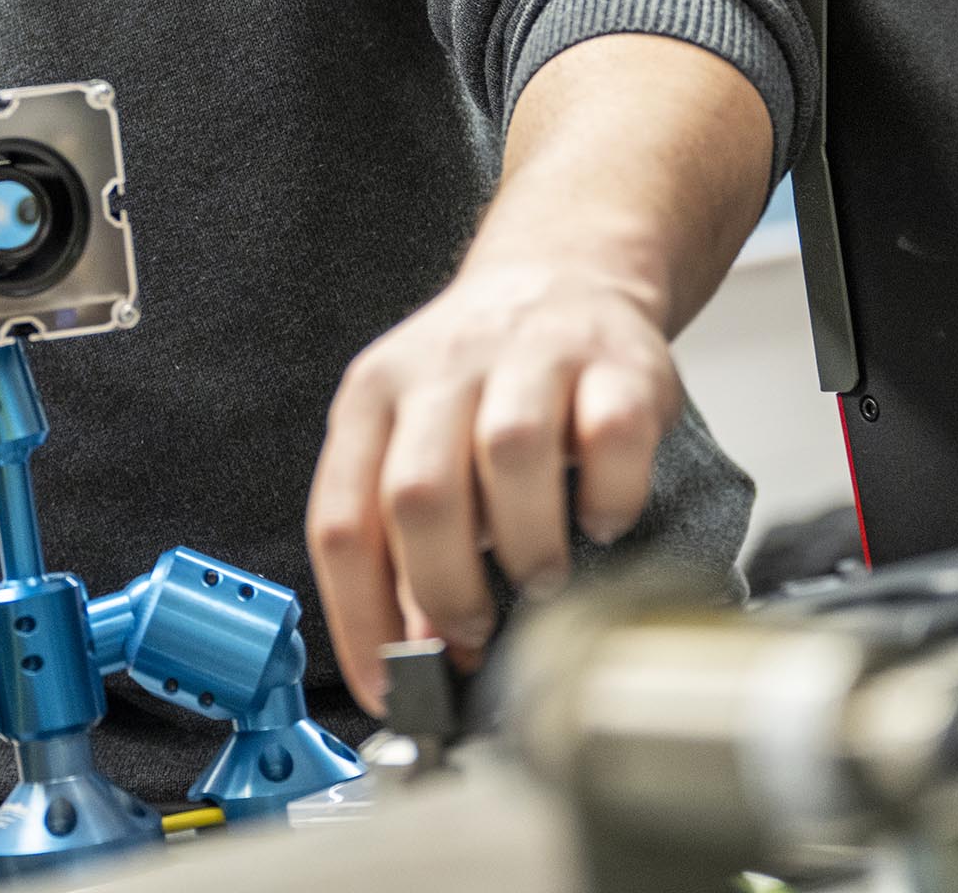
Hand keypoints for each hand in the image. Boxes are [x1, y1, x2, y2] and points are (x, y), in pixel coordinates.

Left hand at [304, 32, 773, 712]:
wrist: (562, 270)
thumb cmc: (480, 379)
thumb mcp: (412, 440)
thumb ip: (401, 536)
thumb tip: (411, 650)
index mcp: (372, 397)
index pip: (342, 522)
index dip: (359, 619)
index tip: (388, 687)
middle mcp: (441, 370)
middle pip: (420, 494)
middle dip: (446, 589)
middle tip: (471, 633)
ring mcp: (530, 357)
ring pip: (510, 456)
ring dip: (526, 546)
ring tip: (539, 579)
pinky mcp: (614, 360)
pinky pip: (612, 434)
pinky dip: (609, 495)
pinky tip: (602, 518)